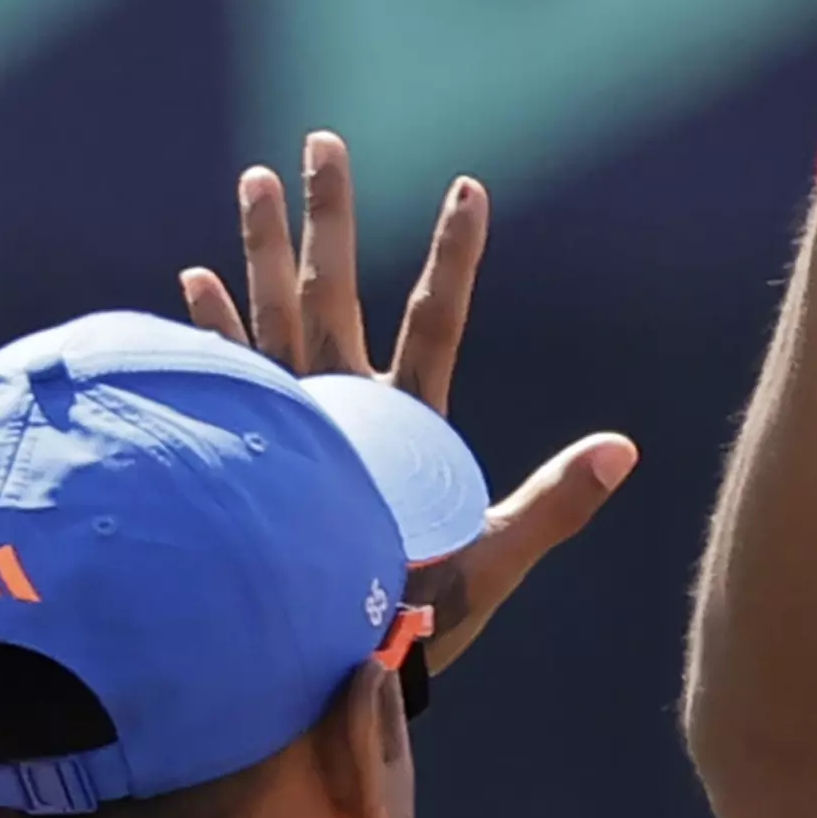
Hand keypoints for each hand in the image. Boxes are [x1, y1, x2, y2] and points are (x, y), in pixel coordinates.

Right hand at [181, 131, 633, 674]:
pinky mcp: (249, 450)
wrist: (337, 678)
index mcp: (409, 423)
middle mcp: (349, 408)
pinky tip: (191, 278)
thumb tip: (625, 449)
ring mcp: (296, 424)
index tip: (470, 187)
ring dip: (264, 250)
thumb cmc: (418, 627)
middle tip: (324, 139)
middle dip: (330, 216)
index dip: (455, 255)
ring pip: (278, 316)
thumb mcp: (493, 561)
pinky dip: (209, 330)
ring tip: (256, 177)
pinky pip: (226, 376)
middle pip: (338, 291)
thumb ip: (554, 506)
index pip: (437, 319)